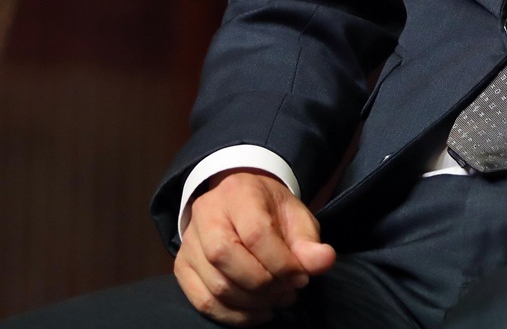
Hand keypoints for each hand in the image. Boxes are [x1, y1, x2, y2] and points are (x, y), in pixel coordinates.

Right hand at [174, 169, 334, 324]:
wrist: (238, 203)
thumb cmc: (269, 210)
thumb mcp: (295, 215)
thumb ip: (309, 240)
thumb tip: (324, 261)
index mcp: (238, 191)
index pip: (256, 232)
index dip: (281, 262)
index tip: (301, 276)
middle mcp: (206, 213)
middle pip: (227, 258)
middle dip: (265, 284)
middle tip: (289, 291)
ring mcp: (188, 241)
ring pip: (216, 285)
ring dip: (252, 303)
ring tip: (277, 300)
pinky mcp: (182, 267)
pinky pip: (203, 302)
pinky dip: (233, 315)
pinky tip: (257, 312)